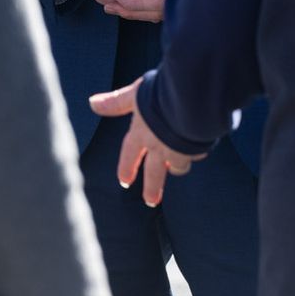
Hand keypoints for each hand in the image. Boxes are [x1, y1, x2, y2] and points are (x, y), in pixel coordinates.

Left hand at [87, 78, 203, 206]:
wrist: (191, 98)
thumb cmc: (161, 94)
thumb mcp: (136, 95)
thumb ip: (117, 102)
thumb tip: (92, 103)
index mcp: (141, 134)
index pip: (130, 154)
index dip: (127, 167)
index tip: (125, 181)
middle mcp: (158, 146)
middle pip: (154, 173)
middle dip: (152, 188)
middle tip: (151, 201)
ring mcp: (178, 150)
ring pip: (178, 165)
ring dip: (178, 167)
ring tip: (179, 168)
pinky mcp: (197, 147)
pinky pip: (198, 152)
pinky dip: (198, 150)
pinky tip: (202, 146)